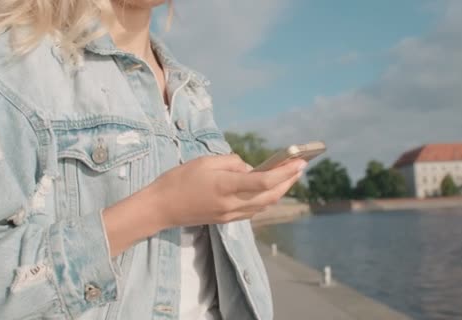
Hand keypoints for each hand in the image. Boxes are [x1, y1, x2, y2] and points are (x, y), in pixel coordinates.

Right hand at [147, 153, 306, 227]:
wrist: (161, 208)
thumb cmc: (179, 180)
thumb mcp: (205, 161)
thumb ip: (232, 162)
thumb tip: (250, 168)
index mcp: (226, 186)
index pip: (264, 181)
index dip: (285, 172)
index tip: (299, 161)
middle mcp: (232, 204)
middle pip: (271, 196)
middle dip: (289, 182)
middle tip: (300, 167)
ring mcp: (230, 215)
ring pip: (264, 205)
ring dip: (280, 191)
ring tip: (289, 176)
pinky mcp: (226, 220)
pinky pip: (253, 210)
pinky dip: (266, 199)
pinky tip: (269, 189)